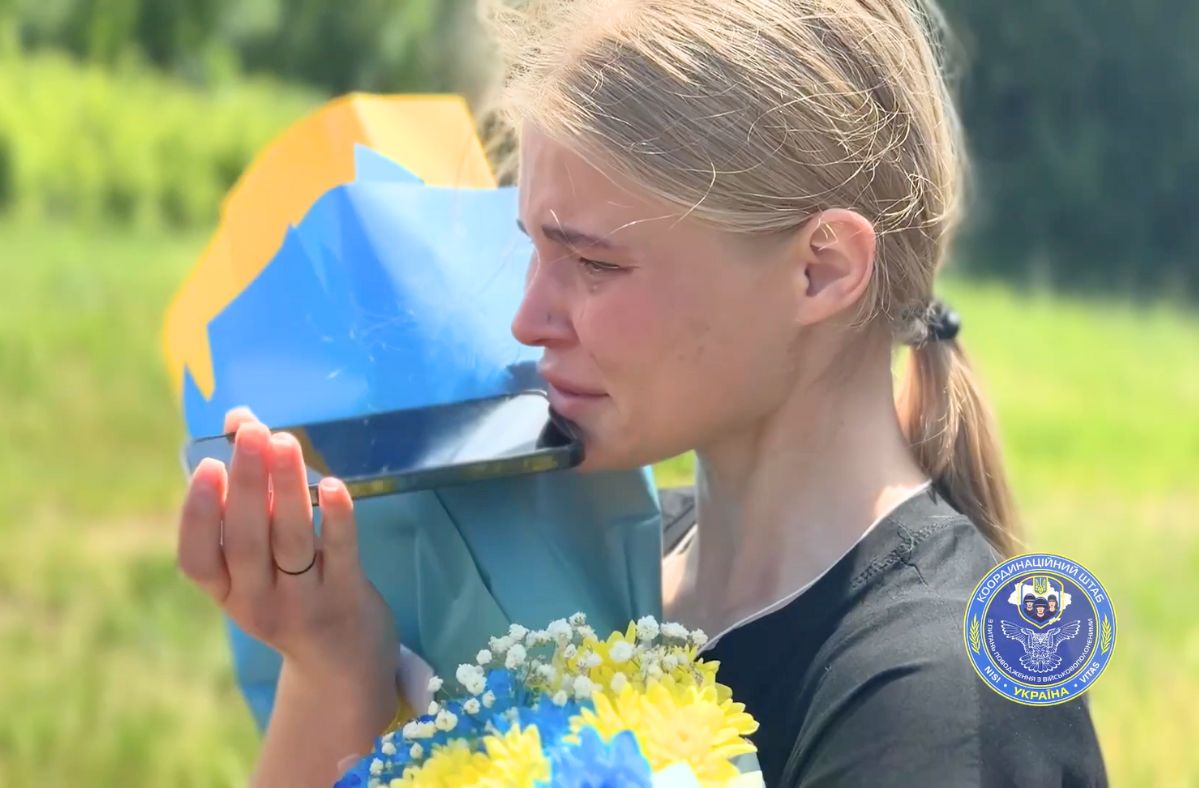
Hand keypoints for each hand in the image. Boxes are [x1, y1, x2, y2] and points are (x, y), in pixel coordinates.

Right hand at [176, 406, 398, 699]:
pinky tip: (332, 486)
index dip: (198, 514)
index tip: (208, 466)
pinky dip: (335, 519)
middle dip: (247, 483)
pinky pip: (340, 555)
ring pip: (290, 542)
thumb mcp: (259, 558)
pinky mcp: (347, 598)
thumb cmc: (294, 588)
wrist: (343, 662)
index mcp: (227, 591)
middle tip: (252, 433)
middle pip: (246, 541)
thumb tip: (238, 418)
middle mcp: (258, 602)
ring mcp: (303, 603)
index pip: (196, 560)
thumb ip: (246, 493)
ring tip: (286, 442)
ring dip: (287, 489)